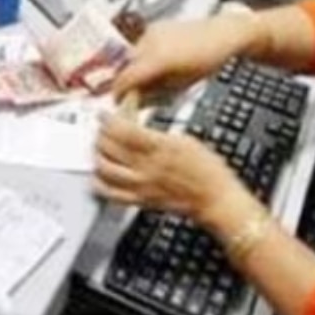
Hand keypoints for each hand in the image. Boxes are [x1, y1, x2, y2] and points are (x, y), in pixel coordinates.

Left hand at [94, 112, 247, 222]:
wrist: (215, 198)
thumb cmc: (208, 170)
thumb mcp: (187, 140)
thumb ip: (159, 135)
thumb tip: (140, 128)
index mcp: (160, 148)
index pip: (123, 130)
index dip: (109, 120)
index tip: (104, 114)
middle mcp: (147, 167)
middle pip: (110, 147)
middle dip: (102, 132)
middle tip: (103, 127)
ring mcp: (142, 185)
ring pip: (106, 168)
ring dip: (98, 154)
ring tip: (100, 146)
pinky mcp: (141, 201)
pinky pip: (111, 194)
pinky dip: (99, 183)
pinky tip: (99, 175)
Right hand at [110, 12, 261, 101]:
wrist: (224, 34)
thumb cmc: (209, 60)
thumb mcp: (180, 86)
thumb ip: (153, 94)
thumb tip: (135, 101)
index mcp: (157, 59)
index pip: (125, 79)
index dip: (120, 94)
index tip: (121, 102)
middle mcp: (150, 41)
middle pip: (125, 66)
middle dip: (127, 81)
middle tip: (134, 94)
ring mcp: (152, 31)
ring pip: (131, 55)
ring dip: (135, 68)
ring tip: (152, 78)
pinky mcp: (155, 26)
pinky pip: (141, 45)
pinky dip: (144, 56)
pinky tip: (158, 64)